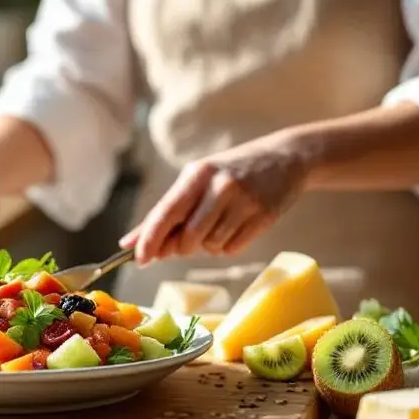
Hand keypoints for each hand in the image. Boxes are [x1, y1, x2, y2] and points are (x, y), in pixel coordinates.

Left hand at [120, 134, 310, 264]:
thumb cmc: (231, 171)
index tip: (139, 259)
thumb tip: (132, 243)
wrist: (286, 158)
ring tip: (218, 222)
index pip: (167, 212)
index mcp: (198, 174)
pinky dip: (226, 245)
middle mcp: (220, 186)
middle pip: (188, 237)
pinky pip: (232, 248)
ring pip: (210, 246)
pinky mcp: (264, 217)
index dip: (150, 239)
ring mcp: (244, 201)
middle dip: (182, 246)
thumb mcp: (197, 180)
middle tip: (188, 238)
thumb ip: (166, 212)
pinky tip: (235, 226)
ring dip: (207, 245)